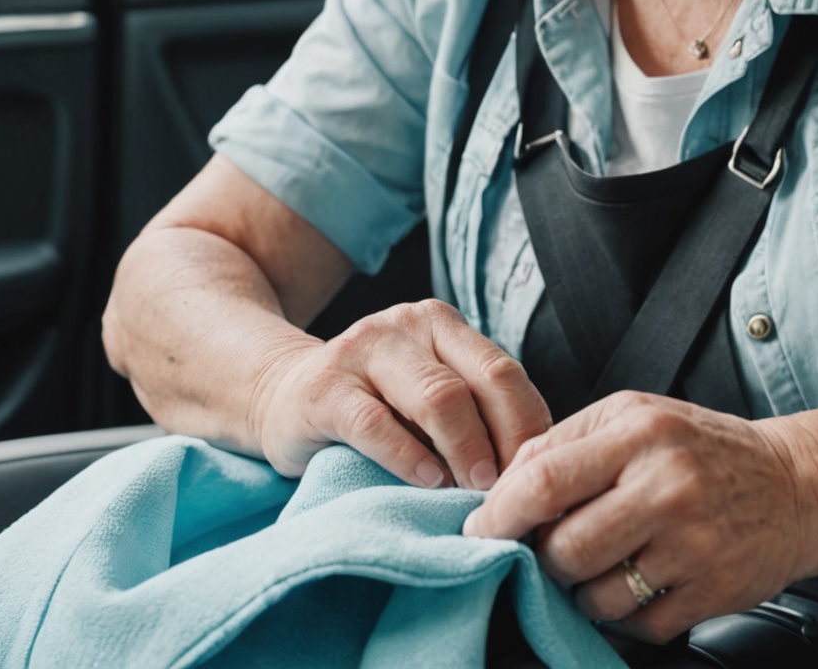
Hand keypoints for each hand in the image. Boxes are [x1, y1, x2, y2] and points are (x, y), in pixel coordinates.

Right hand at [252, 299, 551, 490]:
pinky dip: (409, 459)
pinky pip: (376, 425)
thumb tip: (534, 465)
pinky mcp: (322, 389)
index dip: (529, 427)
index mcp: (442, 325)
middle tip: (510, 490)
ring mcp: (362, 350)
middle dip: (504, 443)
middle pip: (480, 383)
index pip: (505, 372)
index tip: (536, 475)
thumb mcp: (426, 396)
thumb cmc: (373, 407)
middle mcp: (407, 325)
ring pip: (436, 398)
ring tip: (474, 492)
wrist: (282, 395)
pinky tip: (427, 484)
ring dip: (465, 452)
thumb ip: (473, 412)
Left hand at [461, 392, 817, 642]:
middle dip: (543, 562)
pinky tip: (644, 584)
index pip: (543, 480)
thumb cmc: (706, 451)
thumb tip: (499, 490)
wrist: (800, 486)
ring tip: (606, 566)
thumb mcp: (637, 417)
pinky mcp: (713, 592)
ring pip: (596, 597)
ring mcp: (694, 544)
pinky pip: (639, 626)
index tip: (484, 530)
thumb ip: (566, 442)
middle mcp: (668, 486)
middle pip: (564, 549)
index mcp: (640, 433)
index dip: (500, 514)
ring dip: (583, 593)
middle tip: (551, 553)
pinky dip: (627, 616)